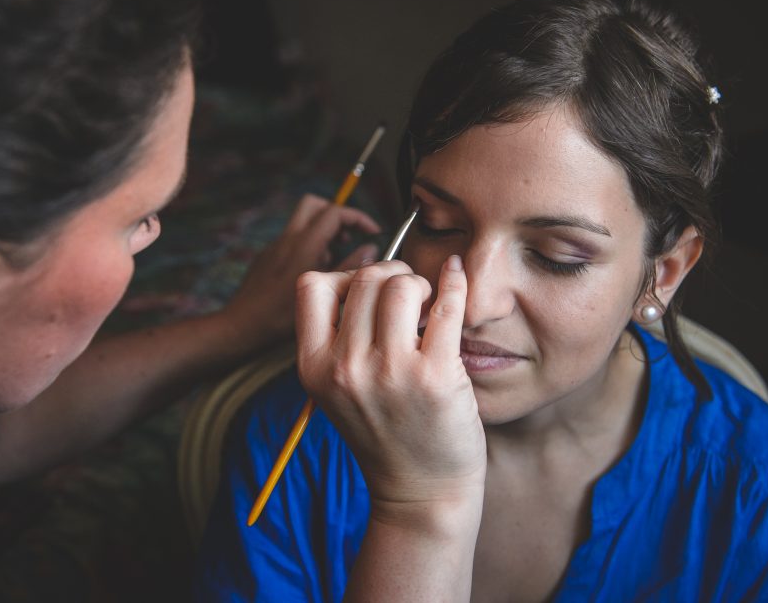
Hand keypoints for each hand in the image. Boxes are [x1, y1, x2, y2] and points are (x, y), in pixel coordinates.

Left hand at [223, 194, 380, 349]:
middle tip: (349, 235)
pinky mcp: (268, 257)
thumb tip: (370, 250)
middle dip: (337, 213)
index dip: (358, 217)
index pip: (335, 212)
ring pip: (303, 222)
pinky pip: (293, 240)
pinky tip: (314, 274)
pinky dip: (309, 245)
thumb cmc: (279, 317)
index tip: (373, 231)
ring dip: (323, 231)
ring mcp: (275, 247)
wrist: (241, 326)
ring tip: (334, 259)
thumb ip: (349, 267)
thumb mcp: (324, 294)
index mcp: (303, 246)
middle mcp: (287, 240)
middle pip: (315, 204)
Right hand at [296, 256, 486, 515]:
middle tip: (409, 295)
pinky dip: (455, 283)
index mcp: (313, 368)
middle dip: (391, 275)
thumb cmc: (385, 434)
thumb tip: (373, 274)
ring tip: (429, 305)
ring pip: (401, 285)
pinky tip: (457, 279)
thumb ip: (340, 340)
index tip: (367, 293)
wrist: (420, 493)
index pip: (311, 286)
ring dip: (419, 283)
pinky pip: (447, 305)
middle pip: (364, 279)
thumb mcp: (338, 390)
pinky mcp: (435, 376)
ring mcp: (390, 372)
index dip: (342, 277)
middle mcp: (345, 369)